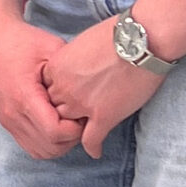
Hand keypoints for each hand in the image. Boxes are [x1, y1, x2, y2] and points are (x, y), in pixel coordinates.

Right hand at [0, 12, 83, 159]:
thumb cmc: (22, 41)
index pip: (55, 132)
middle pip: (50, 147)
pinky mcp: (7, 121)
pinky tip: (56, 124)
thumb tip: (92, 93)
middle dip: (71, 139)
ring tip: (68, 122)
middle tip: (80, 118)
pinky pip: (30, 145)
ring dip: (59, 143)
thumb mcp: (53, 49)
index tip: (84, 114)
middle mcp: (13, 113)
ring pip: (40, 151)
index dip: (75, 130)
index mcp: (24, 96)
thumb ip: (71, 73)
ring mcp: (8, 120)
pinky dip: (47, 142)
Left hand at [40, 15, 164, 158]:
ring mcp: (82, 104)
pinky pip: (91, 139)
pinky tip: (95, 151)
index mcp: (56, 68)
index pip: (46, 90)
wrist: (140, 41)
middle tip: (71, 118)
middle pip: (54, 109)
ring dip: (74, 131)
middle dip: (62, 114)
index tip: (64, 99)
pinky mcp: (104, 116)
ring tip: (80, 135)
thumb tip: (76, 67)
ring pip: (68, 126)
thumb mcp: (81, 43)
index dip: (56, 96)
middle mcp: (64, 88)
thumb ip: (72, 61)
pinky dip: (93, 147)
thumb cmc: (115, 35)